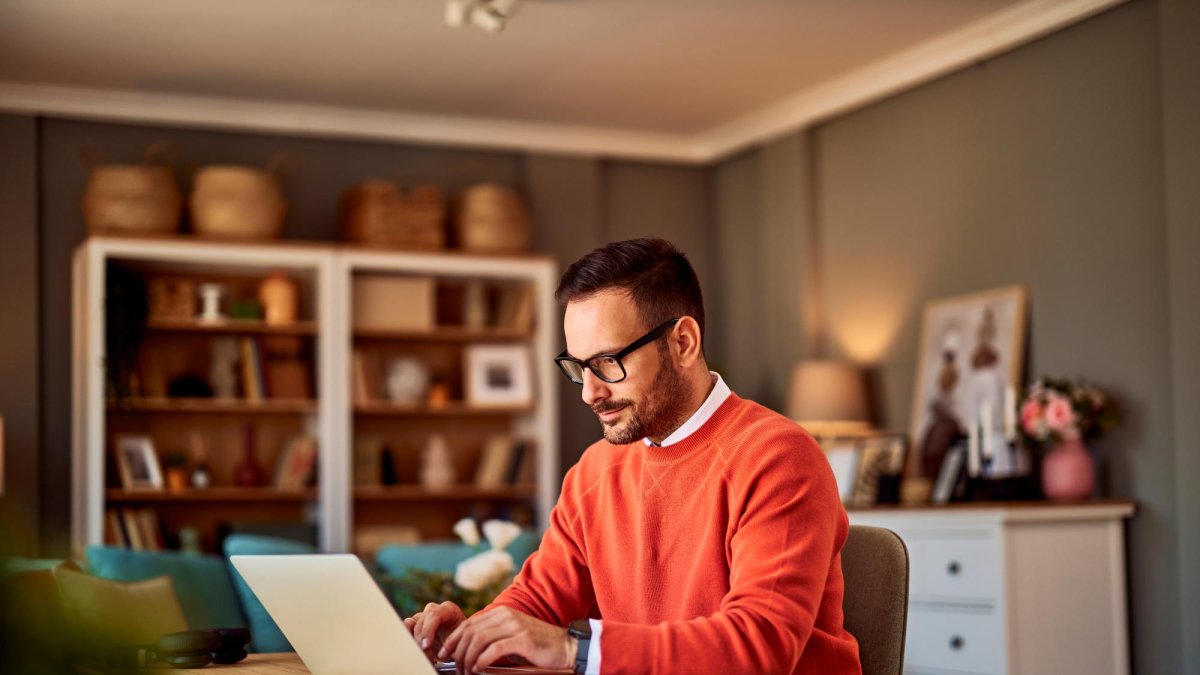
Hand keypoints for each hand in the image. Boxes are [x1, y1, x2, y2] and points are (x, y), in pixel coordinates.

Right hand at [403, 601, 466, 662]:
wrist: (457, 643)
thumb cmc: (461, 641)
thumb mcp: (460, 641)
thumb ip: (452, 643)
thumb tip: (444, 652)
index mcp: (448, 609)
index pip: (434, 614)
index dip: (428, 630)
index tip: (426, 646)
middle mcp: (434, 610)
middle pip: (421, 621)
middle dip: (421, 641)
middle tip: (427, 656)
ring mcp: (423, 617)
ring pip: (410, 624)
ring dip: (413, 641)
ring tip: (423, 655)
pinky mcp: (415, 625)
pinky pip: (405, 630)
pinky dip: (408, 641)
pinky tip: (417, 651)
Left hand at [439, 606, 576, 674]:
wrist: (565, 647)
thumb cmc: (536, 647)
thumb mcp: (510, 639)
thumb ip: (491, 639)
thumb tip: (466, 651)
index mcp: (500, 613)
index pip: (468, 624)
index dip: (452, 640)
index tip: (444, 654)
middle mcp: (505, 615)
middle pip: (470, 632)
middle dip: (458, 653)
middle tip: (457, 669)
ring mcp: (514, 626)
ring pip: (478, 640)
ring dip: (468, 659)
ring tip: (467, 672)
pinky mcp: (523, 639)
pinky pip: (494, 649)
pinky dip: (482, 660)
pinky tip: (479, 669)